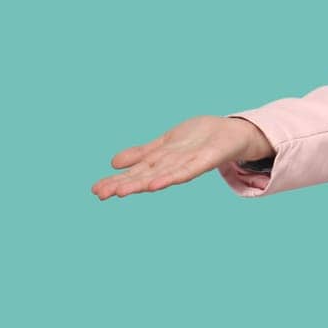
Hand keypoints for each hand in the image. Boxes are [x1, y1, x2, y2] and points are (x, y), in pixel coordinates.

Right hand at [93, 115, 272, 198]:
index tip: (95, 191)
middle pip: (145, 175)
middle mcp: (173, 166)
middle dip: (124, 185)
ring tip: (121, 191)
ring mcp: (189, 163)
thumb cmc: (198, 139)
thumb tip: (114, 163)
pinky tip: (157, 184)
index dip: (116, 180)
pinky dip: (172, 176)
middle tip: (101, 194)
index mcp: (162, 162)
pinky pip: (188, 169)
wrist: (231, 132)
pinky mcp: (206, 160)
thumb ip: (143, 154)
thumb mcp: (165, 144)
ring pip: (161, 174)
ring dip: (142, 183)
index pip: (135, 172)